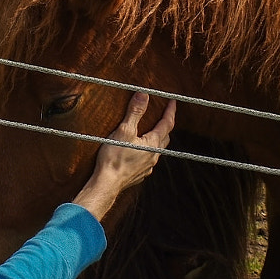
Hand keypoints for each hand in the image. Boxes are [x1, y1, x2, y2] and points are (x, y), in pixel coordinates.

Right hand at [71, 92, 175, 221]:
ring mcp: (148, 167)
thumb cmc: (114, 158)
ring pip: (157, 149)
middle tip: (163, 115)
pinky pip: (148, 160)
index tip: (172, 101)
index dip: (170, 111)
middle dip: (165, 125)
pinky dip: (147, 151)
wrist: (107, 183)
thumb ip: (135, 112)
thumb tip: (144, 95)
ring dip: (157, 139)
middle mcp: (154, 156)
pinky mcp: (140, 174)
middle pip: (165, 137)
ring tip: (151, 132)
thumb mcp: (124, 131)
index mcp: (152, 143)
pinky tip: (140, 151)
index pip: (167, 124)